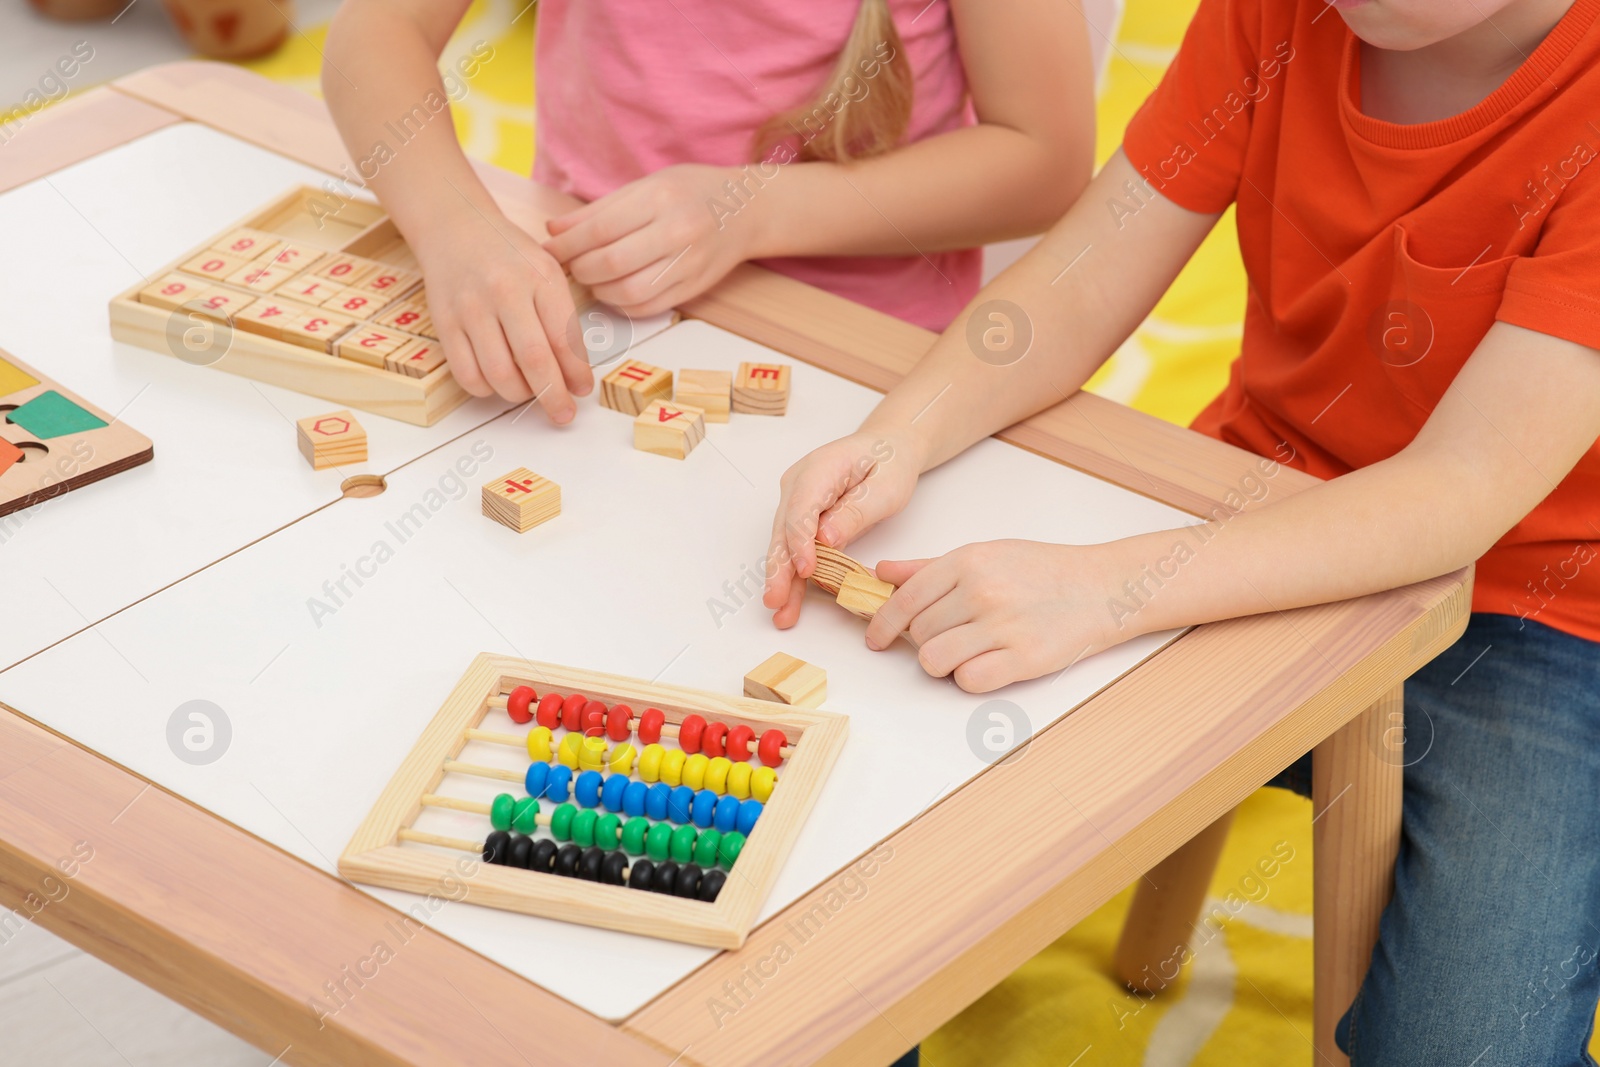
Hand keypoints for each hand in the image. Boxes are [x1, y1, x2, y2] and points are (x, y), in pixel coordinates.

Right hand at [412, 202, 590, 421]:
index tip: (582, 391)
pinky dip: (485, 389)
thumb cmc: (510, 256)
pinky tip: (496, 382)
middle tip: (563, 414)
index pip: (563, 336)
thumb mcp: (547, 273)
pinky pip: (466, 374)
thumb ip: (562, 319)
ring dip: (519, 394)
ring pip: (498, 373)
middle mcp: (505, 291)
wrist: (456, 228)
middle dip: (553, 396)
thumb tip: (576, 377)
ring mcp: (471, 307)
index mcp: (540, 277)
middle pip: (534, 359)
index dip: (575, 373)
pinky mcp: (444, 322)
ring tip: (528, 390)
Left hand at [544, 165, 758, 315]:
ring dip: (600, 290)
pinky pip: (649, 307)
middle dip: (581, 269)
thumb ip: (598, 210)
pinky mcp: (695, 287)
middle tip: (573, 265)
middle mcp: (677, 231)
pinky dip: (623, 305)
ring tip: (594, 279)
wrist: (746, 209)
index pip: (599, 229)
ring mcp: (689, 263)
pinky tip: (616, 291)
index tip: (550, 250)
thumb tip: (553, 231)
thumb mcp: (645, 186)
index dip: (567, 245)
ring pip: (628, 292)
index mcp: (660, 199)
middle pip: (611, 263)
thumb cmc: (691, 192)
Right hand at [763, 430, 920, 628]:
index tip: (805, 570)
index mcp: (820, 468)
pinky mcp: (799, 517)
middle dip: (780, 568)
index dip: (800, 541)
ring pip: (784, 543)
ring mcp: (795, 500)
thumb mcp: (886, 487)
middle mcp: (798, 483)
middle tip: (775, 600)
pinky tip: (788, 601)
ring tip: (779, 611)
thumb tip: (825, 539)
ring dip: (782, 578)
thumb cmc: (889, 463)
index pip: (802, 508)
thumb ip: (856, 511)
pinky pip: (794, 548)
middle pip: (784, 529)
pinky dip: (793, 575)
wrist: (886, 449)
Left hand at [866, 540, 1124, 692]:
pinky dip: (970, 678)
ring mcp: (1003, 625)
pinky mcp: (1024, 658)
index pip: (905, 599)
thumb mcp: (985, 554)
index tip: (876, 639)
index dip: (883, 624)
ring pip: (935, 660)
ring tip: (964, 653)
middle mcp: (982, 590)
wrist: (1101, 586)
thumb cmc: (1042, 570)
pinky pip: (969, 681)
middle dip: (924, 641)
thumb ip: (929, 567)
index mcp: (967, 561)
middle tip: (949, 637)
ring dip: (942, 663)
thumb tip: (882, 573)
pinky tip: (986, 664)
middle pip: (919, 633)